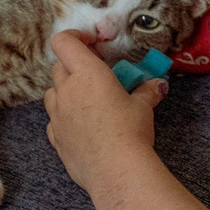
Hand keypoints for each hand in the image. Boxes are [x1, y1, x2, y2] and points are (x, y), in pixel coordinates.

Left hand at [43, 31, 166, 195]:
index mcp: (87, 73)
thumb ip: (146, 91)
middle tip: (96, 75)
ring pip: (52, 93)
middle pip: (59, 66)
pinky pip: (54, 120)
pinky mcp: (55, 138)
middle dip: (75, 65)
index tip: (93, 45)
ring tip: (86, 100)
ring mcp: (57, 115)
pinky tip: (82, 125)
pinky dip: (64, 117)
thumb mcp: (143, 106)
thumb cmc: (130, 131)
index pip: (64, 42)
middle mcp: (67, 90)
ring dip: (65, 90)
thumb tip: (157, 85)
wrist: (116, 172)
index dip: (76, 37)